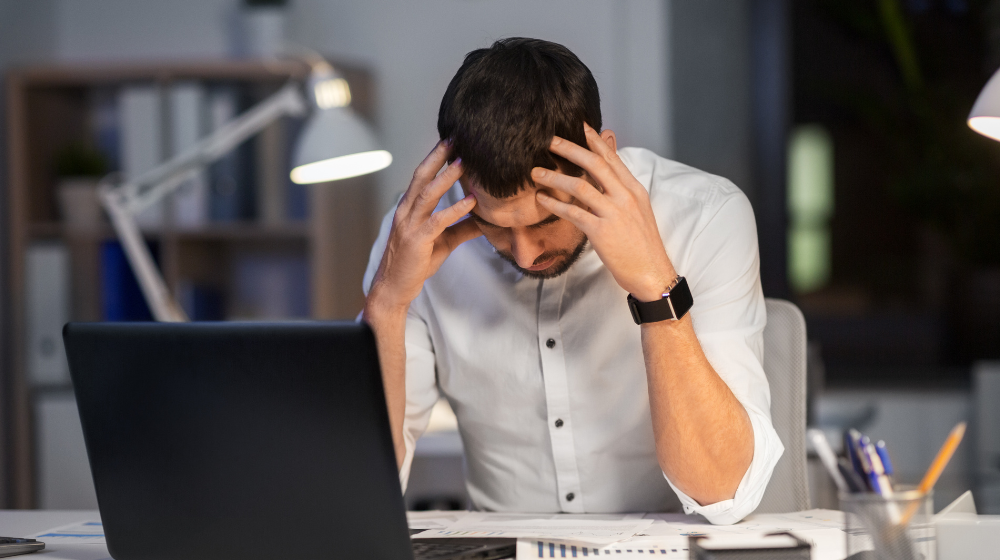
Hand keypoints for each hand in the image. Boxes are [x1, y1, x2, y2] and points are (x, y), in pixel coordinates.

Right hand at [366, 140, 481, 314]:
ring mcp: (410, 225)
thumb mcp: (444, 242)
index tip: (452, 140)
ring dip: (447, 177)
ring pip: (428, 194)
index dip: (436, 157)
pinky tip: (471, 201)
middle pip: (422, 177)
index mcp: (409, 208)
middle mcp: (406, 211)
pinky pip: (437, 221)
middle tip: (455, 137)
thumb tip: (486, 219)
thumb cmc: (416, 263)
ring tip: (465, 162)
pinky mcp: (417, 241)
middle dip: (438, 156)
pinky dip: (455, 209)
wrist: (394, 288)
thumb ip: (462, 228)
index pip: (422, 176)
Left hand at [532, 124, 674, 301]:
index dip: (594, 140)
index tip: (577, 125)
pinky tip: (542, 199)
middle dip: (570, 149)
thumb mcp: (637, 210)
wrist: (652, 273)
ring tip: (536, 173)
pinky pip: (573, 212)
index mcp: (634, 189)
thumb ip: (621, 189)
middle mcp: (625, 197)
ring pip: (580, 186)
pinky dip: (555, 204)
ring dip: (555, 177)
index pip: (611, 158)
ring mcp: (614, 214)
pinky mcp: (602, 232)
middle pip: (595, 164)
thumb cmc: (642, 244)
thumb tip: (608, 173)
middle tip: (549, 140)